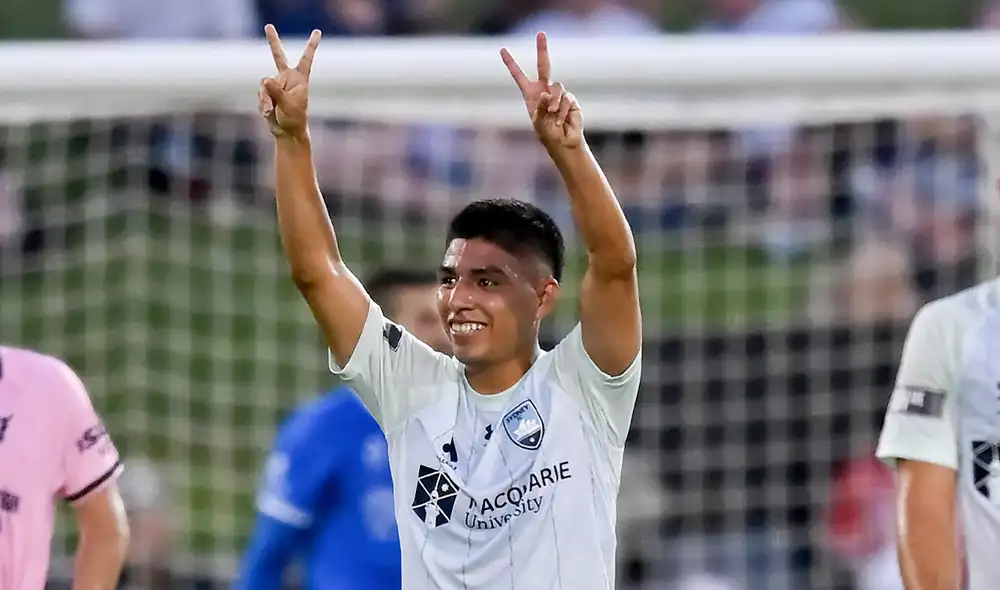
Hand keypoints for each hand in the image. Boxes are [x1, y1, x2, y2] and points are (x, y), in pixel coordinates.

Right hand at [259, 25, 321, 139]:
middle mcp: (288, 78)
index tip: (317, 32)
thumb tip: (264, 80)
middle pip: (277, 56)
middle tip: (268, 26)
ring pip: (264, 84)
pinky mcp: (267, 92)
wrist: (287, 132)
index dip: (311, 45)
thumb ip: (276, 91)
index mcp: (300, 79)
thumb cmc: (294, 119)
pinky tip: (269, 112)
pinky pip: (260, 93)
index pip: (306, 58)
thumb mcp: (288, 105)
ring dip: (266, 98)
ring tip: (273, 110)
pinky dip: (262, 103)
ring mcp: (276, 85)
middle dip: (272, 41)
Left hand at [501, 32, 582, 149]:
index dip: (511, 63)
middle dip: (542, 49)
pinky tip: (561, 120)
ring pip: (557, 87)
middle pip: (544, 66)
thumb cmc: (548, 134)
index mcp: (531, 94)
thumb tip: (547, 93)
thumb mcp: (539, 122)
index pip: (519, 76)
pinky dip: (563, 110)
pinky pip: (567, 99)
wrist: (564, 143)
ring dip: (554, 103)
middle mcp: (545, 90)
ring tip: (553, 116)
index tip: (502, 50)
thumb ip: (541, 107)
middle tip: (540, 33)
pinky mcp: (571, 99)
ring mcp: (558, 93)